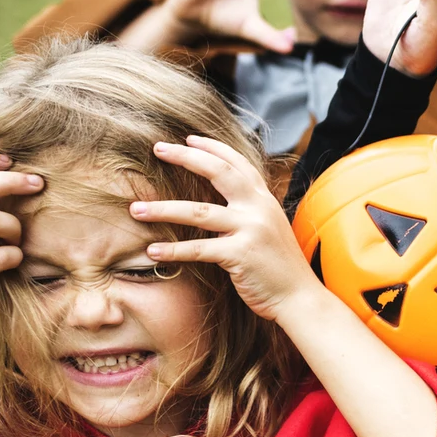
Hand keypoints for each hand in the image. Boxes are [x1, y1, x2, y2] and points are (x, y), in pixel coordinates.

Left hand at [136, 135, 325, 321]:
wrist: (300, 297)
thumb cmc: (280, 267)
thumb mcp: (269, 230)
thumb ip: (248, 213)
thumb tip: (219, 205)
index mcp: (265, 200)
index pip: (238, 163)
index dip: (212, 148)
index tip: (187, 139)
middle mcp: (259, 208)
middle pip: (218, 172)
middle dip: (185, 157)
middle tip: (157, 148)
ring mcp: (251, 230)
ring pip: (198, 212)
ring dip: (162, 209)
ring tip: (136, 209)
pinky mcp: (241, 254)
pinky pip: (199, 249)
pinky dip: (173, 250)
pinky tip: (153, 251)